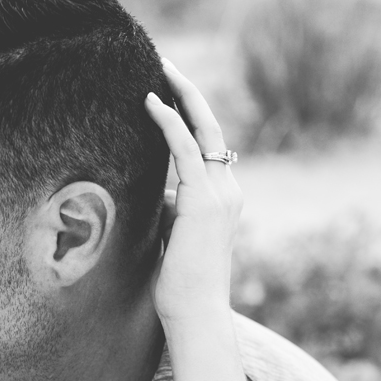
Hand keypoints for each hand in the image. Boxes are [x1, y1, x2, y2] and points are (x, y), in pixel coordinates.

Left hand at [145, 60, 242, 328]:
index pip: (209, 147)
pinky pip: (185, 149)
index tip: (169, 94)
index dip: (190, 117)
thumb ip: (173, 211)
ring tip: (160, 71)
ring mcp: (221, 194)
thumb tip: (162, 194)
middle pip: (211, 129)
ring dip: (181, 97)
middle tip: (167, 66)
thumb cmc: (180, 286)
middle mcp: (229, 191)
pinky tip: (152, 103)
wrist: (195, 314)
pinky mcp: (203, 201)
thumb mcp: (174, 239)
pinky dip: (169, 123)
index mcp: (224, 199)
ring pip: (203, 131)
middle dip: (190, 95)